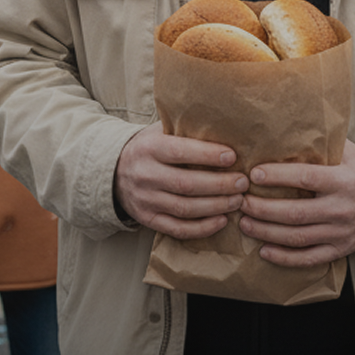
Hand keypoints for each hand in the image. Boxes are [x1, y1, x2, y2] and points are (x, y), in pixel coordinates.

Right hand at [114, 122, 245, 239]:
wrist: (112, 171)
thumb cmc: (148, 148)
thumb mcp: (159, 132)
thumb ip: (184, 130)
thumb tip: (225, 126)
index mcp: (149, 148)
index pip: (180, 152)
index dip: (208, 155)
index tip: (232, 156)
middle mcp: (145, 175)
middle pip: (186, 184)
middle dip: (219, 185)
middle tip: (242, 182)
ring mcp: (145, 200)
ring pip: (185, 208)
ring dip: (216, 206)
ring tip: (238, 200)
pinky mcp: (148, 219)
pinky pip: (177, 229)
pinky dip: (202, 228)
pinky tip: (222, 220)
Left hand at [238, 142, 354, 267]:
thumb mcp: (351, 153)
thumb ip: (324, 143)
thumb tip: (290, 126)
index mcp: (343, 180)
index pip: (306, 178)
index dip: (278, 176)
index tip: (254, 174)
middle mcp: (341, 208)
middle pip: (294, 212)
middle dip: (262, 209)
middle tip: (241, 202)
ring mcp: (340, 232)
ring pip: (297, 237)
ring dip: (266, 232)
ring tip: (245, 223)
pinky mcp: (339, 249)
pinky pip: (308, 258)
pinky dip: (284, 258)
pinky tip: (264, 251)